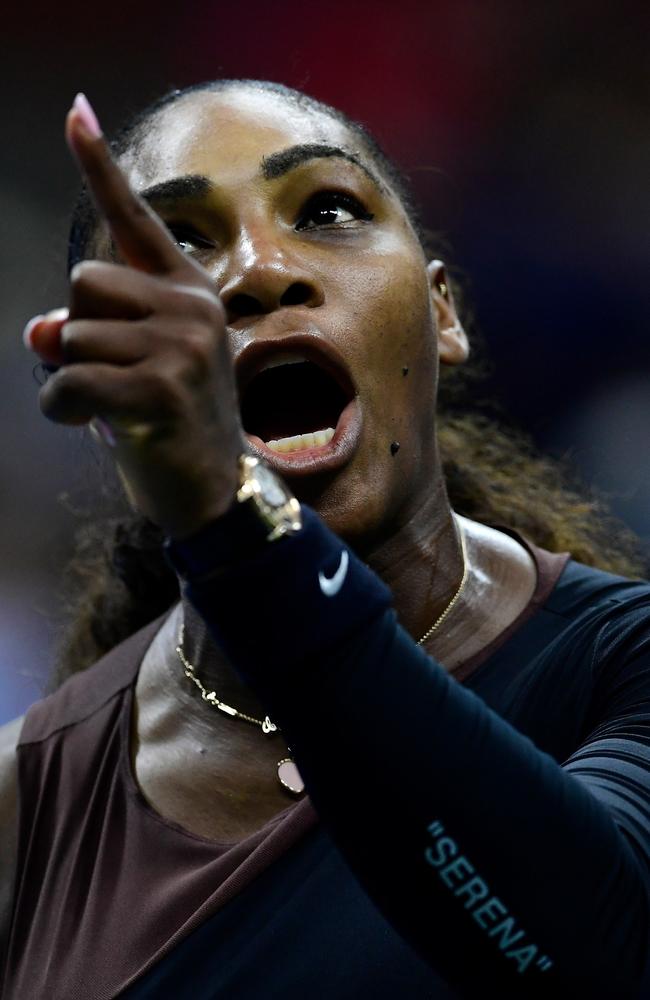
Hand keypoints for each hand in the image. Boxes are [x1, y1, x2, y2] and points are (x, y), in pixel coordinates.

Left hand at [24, 95, 243, 539]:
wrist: (215, 492)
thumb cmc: (169, 422)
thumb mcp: (127, 365)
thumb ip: (86, 331)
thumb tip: (40, 330)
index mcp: (188, 292)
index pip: (135, 221)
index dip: (99, 166)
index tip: (75, 110)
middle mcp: (192, 308)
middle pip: (82, 282)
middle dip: (77, 331)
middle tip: (116, 376)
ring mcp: (183, 347)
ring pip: (71, 335)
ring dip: (71, 377)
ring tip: (114, 408)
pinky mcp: (161, 390)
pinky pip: (69, 381)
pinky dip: (62, 409)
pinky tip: (95, 427)